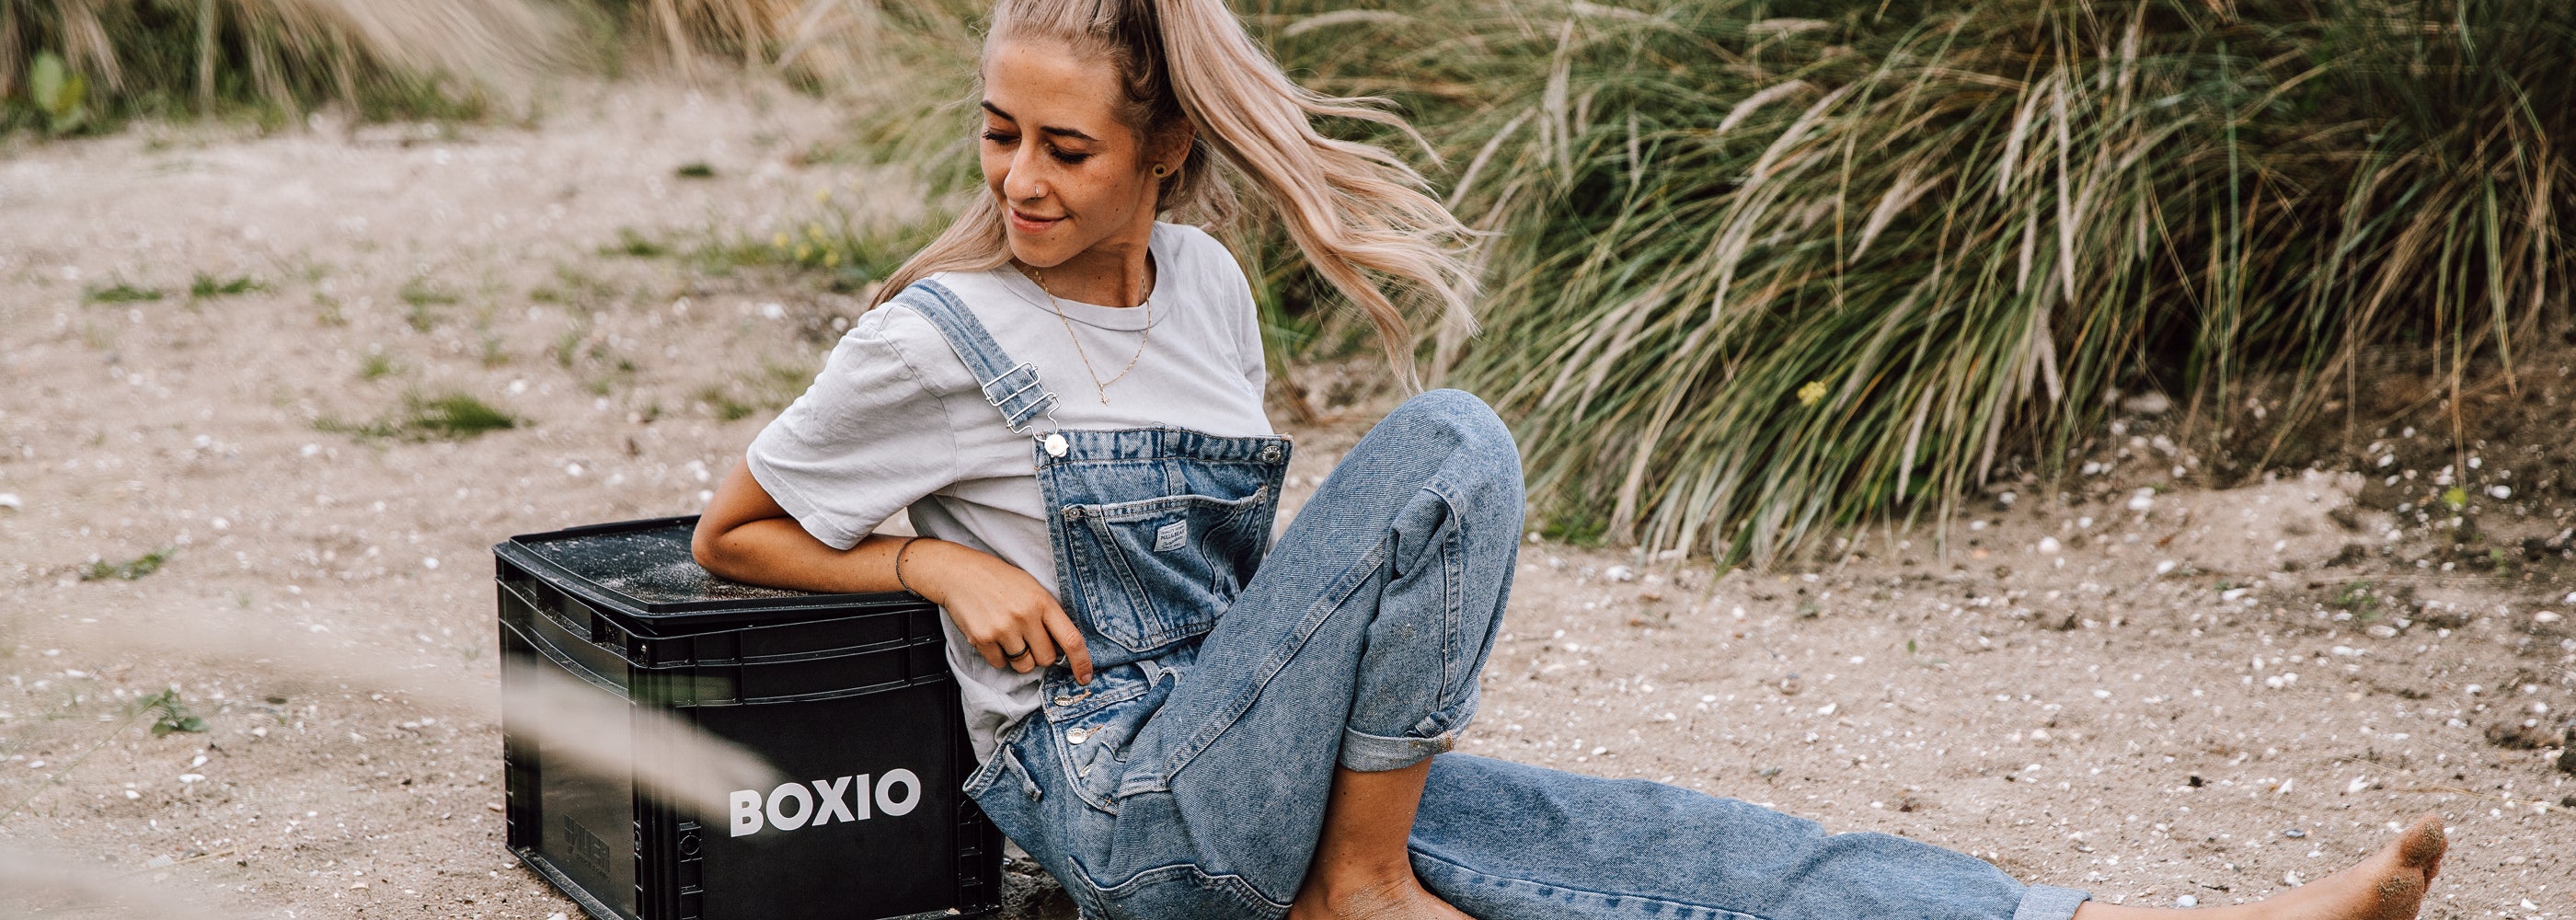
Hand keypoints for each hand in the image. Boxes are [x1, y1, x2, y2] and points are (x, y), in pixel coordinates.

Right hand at [906, 540, 1092, 683]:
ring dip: (1020, 657)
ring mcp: (1003, 629)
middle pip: (1046, 658)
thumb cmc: (999, 580)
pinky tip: (992, 634)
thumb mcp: (1031, 588)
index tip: (1085, 677)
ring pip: (1024, 665)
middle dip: (1041, 655)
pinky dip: (998, 655)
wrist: (959, 573)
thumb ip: (1047, 615)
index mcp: (1042, 602)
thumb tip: (1062, 648)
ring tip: (1008, 634)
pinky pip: (1000, 664)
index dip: (1082, 662)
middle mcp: (1025, 616)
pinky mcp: (982, 639)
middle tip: (1028, 638)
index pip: (1071, 638)